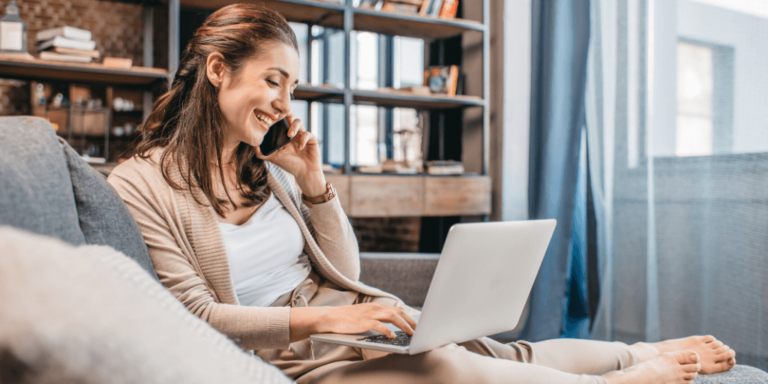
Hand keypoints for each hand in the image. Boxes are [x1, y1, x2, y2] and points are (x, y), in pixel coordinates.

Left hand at [254, 112, 325, 195]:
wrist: (304, 173)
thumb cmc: (290, 165)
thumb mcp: (274, 158)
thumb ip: (262, 153)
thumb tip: (252, 146)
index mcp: (284, 136)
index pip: (280, 122)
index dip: (277, 117)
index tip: (272, 118)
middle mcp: (293, 133)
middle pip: (290, 116)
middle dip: (286, 114)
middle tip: (282, 117)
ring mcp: (302, 135)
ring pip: (299, 121)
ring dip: (294, 126)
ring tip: (290, 135)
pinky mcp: (311, 139)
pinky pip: (308, 134)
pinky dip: (303, 139)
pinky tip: (300, 147)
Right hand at [289, 303, 416, 341]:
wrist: (331, 317)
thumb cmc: (349, 318)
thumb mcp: (367, 313)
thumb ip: (380, 314)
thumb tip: (396, 317)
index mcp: (376, 307)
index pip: (397, 310)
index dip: (409, 317)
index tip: (418, 324)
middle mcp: (375, 308)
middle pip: (398, 313)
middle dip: (410, 321)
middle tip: (418, 330)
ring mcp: (370, 314)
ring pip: (392, 317)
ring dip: (404, 325)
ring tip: (411, 333)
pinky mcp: (364, 322)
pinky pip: (379, 325)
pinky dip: (388, 330)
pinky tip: (392, 336)